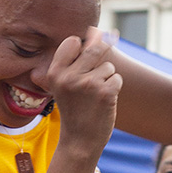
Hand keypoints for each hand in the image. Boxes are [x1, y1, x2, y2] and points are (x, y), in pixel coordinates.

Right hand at [45, 27, 121, 153]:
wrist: (79, 141)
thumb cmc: (75, 109)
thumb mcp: (65, 84)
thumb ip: (77, 58)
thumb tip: (99, 30)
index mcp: (54, 72)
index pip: (73, 41)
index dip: (81, 51)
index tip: (80, 69)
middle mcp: (69, 76)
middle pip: (95, 48)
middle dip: (100, 62)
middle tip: (94, 81)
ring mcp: (87, 84)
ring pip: (108, 66)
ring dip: (107, 79)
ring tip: (95, 96)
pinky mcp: (105, 92)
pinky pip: (117, 78)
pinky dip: (114, 89)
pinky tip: (103, 102)